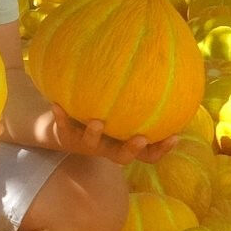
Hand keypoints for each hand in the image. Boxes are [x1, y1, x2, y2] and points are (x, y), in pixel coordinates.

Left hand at [49, 104, 180, 164]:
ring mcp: (86, 145)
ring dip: (94, 134)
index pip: (147, 154)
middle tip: (141, 137)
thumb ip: (138, 101)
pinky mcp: (66, 137)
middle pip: (122, 157)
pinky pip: (63, 128)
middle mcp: (107, 148)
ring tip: (97, 122)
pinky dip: (60, 117)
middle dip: (132, 149)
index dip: (161, 150)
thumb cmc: (104, 115)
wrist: (65, 127)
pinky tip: (56, 104)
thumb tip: (165, 72)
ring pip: (91, 144)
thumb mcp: (122, 112)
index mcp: (123, 144)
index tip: (174, 137)